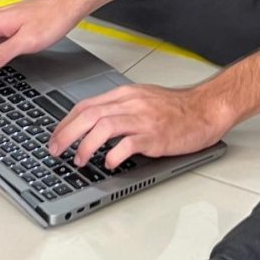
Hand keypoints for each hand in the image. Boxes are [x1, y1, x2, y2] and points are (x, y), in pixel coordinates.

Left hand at [48, 82, 226, 170]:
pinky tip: (109, 163)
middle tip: (55, 150)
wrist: (205, 109)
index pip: (87, 105)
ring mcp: (144, 119)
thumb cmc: (177, 109)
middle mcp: (132, 103)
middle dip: (66, 133)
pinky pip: (129, 144)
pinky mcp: (156, 135)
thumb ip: (119, 110)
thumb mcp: (143, 101)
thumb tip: (92, 126)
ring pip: (104, 126)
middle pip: (90, 114)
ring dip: (86, 145)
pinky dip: (114, 155)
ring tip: (79, 160)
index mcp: (126, 95)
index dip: (65, 122)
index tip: (54, 137)